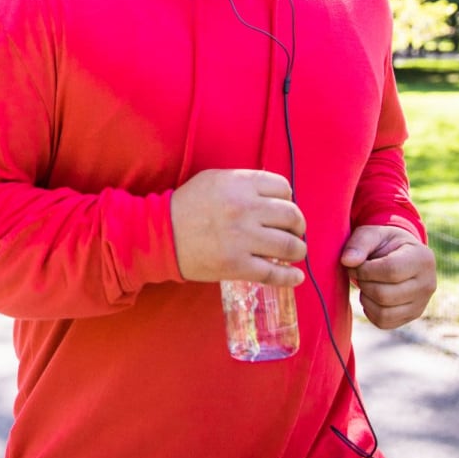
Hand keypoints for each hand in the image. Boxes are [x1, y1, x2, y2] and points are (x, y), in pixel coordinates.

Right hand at [171, 169, 306, 285]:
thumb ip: (246, 183)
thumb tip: (276, 195)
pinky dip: (289, 278)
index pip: (283, 188)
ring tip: (295, 252)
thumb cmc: (188, 204)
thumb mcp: (216, 179)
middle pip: (292, 216)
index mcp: (241, 184)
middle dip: (298, 226)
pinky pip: (273, 273)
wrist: (160, 234)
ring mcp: (242, 239)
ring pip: (289, 246)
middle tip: (295, 232)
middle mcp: (245, 209)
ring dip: (298, 250)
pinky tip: (296, 277)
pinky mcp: (237, 266)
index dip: (288, 199)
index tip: (284, 209)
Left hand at [340, 225, 436, 329]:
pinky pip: (384, 322)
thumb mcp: (374, 233)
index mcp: (422, 258)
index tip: (354, 264)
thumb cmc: (386, 243)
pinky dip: (370, 311)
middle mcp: (428, 284)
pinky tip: (370, 295)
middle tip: (358, 274)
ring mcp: (422, 304)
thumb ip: (359, 243)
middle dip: (364, 284)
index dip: (365, 270)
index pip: (391, 270)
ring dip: (365, 298)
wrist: (402, 256)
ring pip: (384, 313)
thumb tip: (347, 261)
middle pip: (385, 295)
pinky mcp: (412, 316)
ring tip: (365, 283)